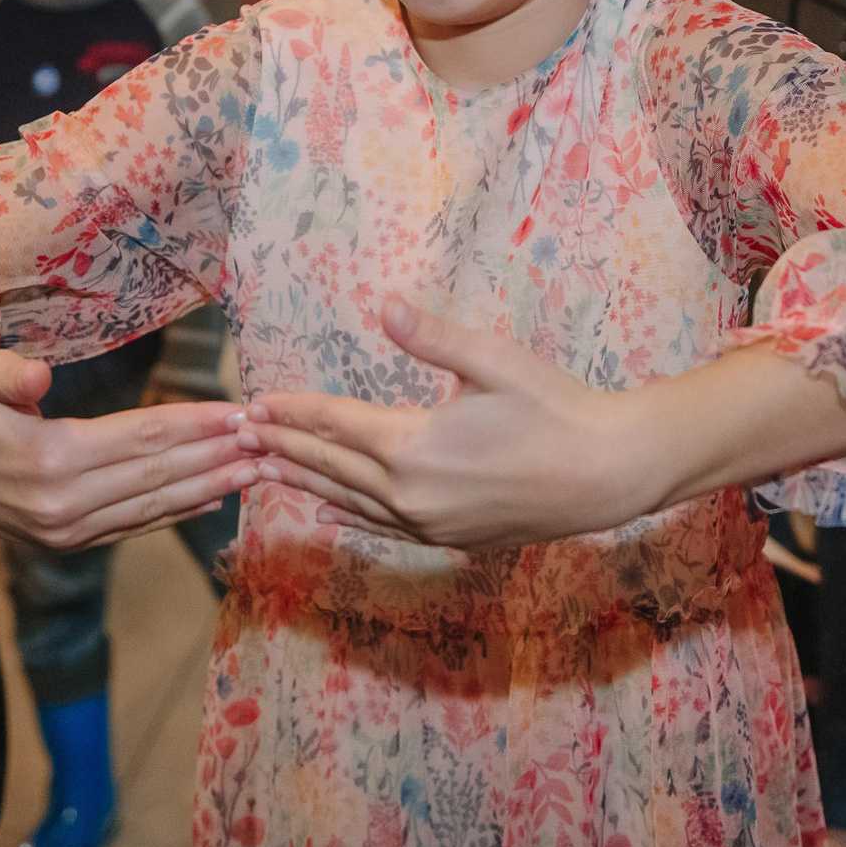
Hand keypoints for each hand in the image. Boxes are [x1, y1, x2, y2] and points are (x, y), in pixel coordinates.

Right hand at [0, 350, 261, 549]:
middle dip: (217, 457)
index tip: (239, 412)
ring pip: (154, 505)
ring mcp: (70, 531)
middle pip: (158, 475)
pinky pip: (135, 527)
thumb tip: (38, 373)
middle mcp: (66, 505)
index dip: (192, 425)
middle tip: (268, 439)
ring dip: (209, 487)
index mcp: (51, 460)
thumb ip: (8, 376)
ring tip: (257, 469)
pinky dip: (177, 514)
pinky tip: (214, 500)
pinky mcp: (71, 542)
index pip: (140, 439)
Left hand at [242, 303, 652, 548]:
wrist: (606, 474)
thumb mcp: (494, 361)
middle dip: (283, 446)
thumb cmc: (555, 408)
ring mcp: (428, 523)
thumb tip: (386, 307)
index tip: (254, 404)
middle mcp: (410, 493)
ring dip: (304, 482)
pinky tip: (326, 511)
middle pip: (331, 466)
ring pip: (349, 501)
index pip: (336, 425)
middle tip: (239, 435)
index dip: (294, 411)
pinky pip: (381, 528)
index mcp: (413, 446)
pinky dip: (347, 516)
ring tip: (264, 470)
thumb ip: (433, 338)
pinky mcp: (449, 539)